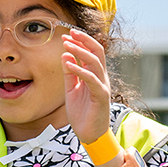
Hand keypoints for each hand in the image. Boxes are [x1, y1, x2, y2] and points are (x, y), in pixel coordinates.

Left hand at [61, 29, 111, 143]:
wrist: (89, 134)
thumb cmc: (82, 113)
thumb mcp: (71, 90)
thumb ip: (69, 74)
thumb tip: (65, 56)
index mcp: (94, 75)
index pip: (91, 53)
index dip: (81, 42)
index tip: (67, 34)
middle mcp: (101, 78)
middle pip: (97, 52)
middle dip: (84, 40)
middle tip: (70, 32)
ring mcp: (102, 86)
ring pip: (95, 63)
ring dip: (80, 52)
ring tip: (67, 45)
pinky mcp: (101, 96)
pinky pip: (92, 80)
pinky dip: (80, 70)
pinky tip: (69, 65)